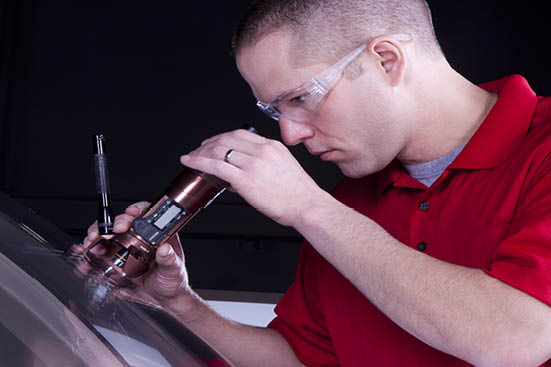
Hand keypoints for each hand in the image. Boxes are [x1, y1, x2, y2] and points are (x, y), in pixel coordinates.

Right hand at [81, 202, 193, 312]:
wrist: (165, 297)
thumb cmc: (173, 280)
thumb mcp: (174, 270)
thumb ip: (169, 260)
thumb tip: (165, 249)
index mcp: (157, 235)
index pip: (146, 214)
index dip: (136, 210)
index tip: (131, 213)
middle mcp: (140, 237)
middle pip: (123, 221)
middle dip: (112, 223)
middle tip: (109, 231)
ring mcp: (127, 247)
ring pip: (109, 234)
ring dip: (97, 234)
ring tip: (92, 241)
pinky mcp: (117, 259)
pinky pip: (102, 252)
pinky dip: (92, 252)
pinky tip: (88, 256)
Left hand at [180, 129, 324, 226]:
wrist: (308, 205)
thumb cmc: (299, 193)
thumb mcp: (283, 169)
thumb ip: (262, 167)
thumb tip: (238, 175)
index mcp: (272, 146)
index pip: (240, 134)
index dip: (222, 137)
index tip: (213, 143)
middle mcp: (262, 151)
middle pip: (226, 139)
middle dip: (208, 144)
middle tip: (198, 150)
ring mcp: (253, 164)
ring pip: (218, 150)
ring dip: (200, 152)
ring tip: (191, 157)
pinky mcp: (245, 179)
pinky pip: (216, 166)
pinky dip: (199, 162)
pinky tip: (190, 162)